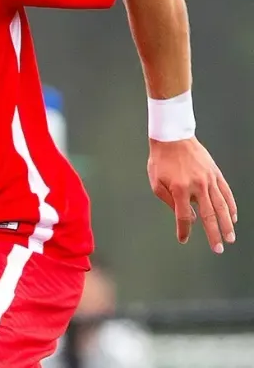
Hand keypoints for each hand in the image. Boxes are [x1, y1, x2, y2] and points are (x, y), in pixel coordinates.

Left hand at [148, 137, 236, 252]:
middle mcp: (197, 186)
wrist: (172, 138)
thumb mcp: (156, 182)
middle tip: (218, 249)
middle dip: (214, 234)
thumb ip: (169, 202)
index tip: (184, 240)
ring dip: (226, 225)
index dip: (184, 230)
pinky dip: (230, 207)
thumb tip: (187, 218)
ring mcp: (209, 179)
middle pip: (208, 215)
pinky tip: (232, 218)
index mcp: (179, 189)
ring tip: (230, 238)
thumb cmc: (161, 161)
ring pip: (221, 206)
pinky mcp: (216, 174)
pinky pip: (226, 193)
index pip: (183, 216)